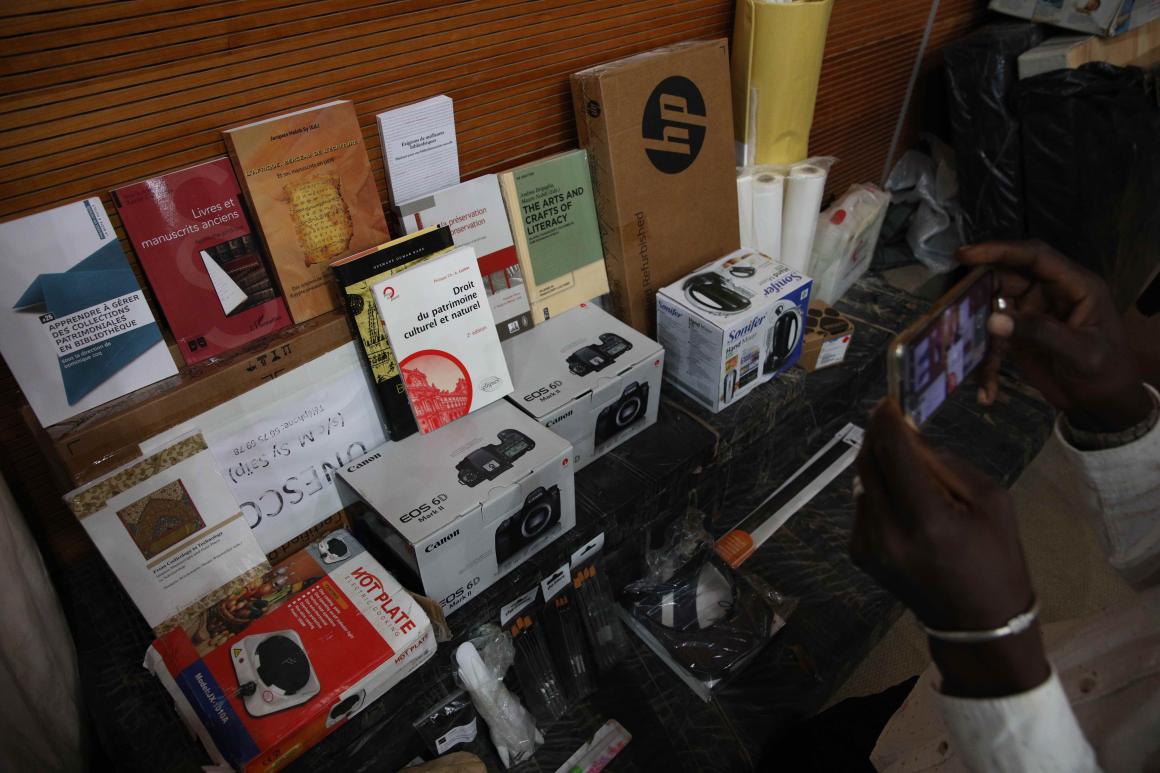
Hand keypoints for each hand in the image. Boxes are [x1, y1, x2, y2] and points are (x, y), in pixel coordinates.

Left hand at [851, 398, 1048, 696]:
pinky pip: (862, 505)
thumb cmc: (996, 557)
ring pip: (863, 483)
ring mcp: (868, 546)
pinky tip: (903, 500)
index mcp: (928, 521)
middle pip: (868, 465)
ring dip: (879, 464)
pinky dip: (878, 491)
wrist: (977, 624)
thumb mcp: (990, 501)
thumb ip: (945, 463)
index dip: (887, 422)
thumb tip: (907, 432)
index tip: (888, 400)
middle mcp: (888, 533)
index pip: (894, 454)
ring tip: (907, 464)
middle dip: (877, 436)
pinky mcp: (859, 553)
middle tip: (889, 416)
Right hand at [957, 240, 1149, 432]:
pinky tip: (987, 392)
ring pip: (993, 310)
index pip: (1034, 256)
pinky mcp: (1020, 337)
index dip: (1000, 250)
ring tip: (960, 351)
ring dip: (977, 332)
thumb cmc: (1106, 373)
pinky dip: (987, 365)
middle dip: (978, 292)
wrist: (1105, 407)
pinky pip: (994, 342)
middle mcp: (1050, 294)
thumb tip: (992, 320)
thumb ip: (1039, 332)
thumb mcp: (1080, 353)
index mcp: (1074, 286)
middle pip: (1006, 279)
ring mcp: (1033, 315)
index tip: (964, 255)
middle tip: (949, 306)